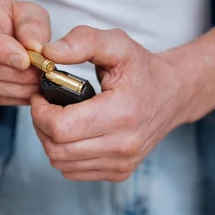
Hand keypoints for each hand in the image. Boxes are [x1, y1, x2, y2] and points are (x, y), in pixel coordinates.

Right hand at [0, 0, 50, 104]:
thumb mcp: (26, 10)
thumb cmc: (5, 14)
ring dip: (16, 89)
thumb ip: (32, 26)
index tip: (25, 61)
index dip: (0, 50)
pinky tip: (26, 91)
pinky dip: (10, 97)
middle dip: (16, 74)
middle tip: (41, 76)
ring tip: (37, 84)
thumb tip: (37, 49)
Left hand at [30, 26, 189, 181]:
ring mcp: (122, 163)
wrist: (174, 95)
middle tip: (45, 106)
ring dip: (50, 140)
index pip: (60, 127)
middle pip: (56, 148)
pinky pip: (72, 171)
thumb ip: (82, 41)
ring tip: (58, 117)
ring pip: (60, 162)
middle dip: (41, 125)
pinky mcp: (119, 173)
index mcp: (121, 113)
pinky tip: (71, 134)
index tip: (41, 95)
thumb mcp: (117, 44)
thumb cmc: (142, 68)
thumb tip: (48, 53)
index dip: (40, 112)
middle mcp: (123, 145)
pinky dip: (64, 154)